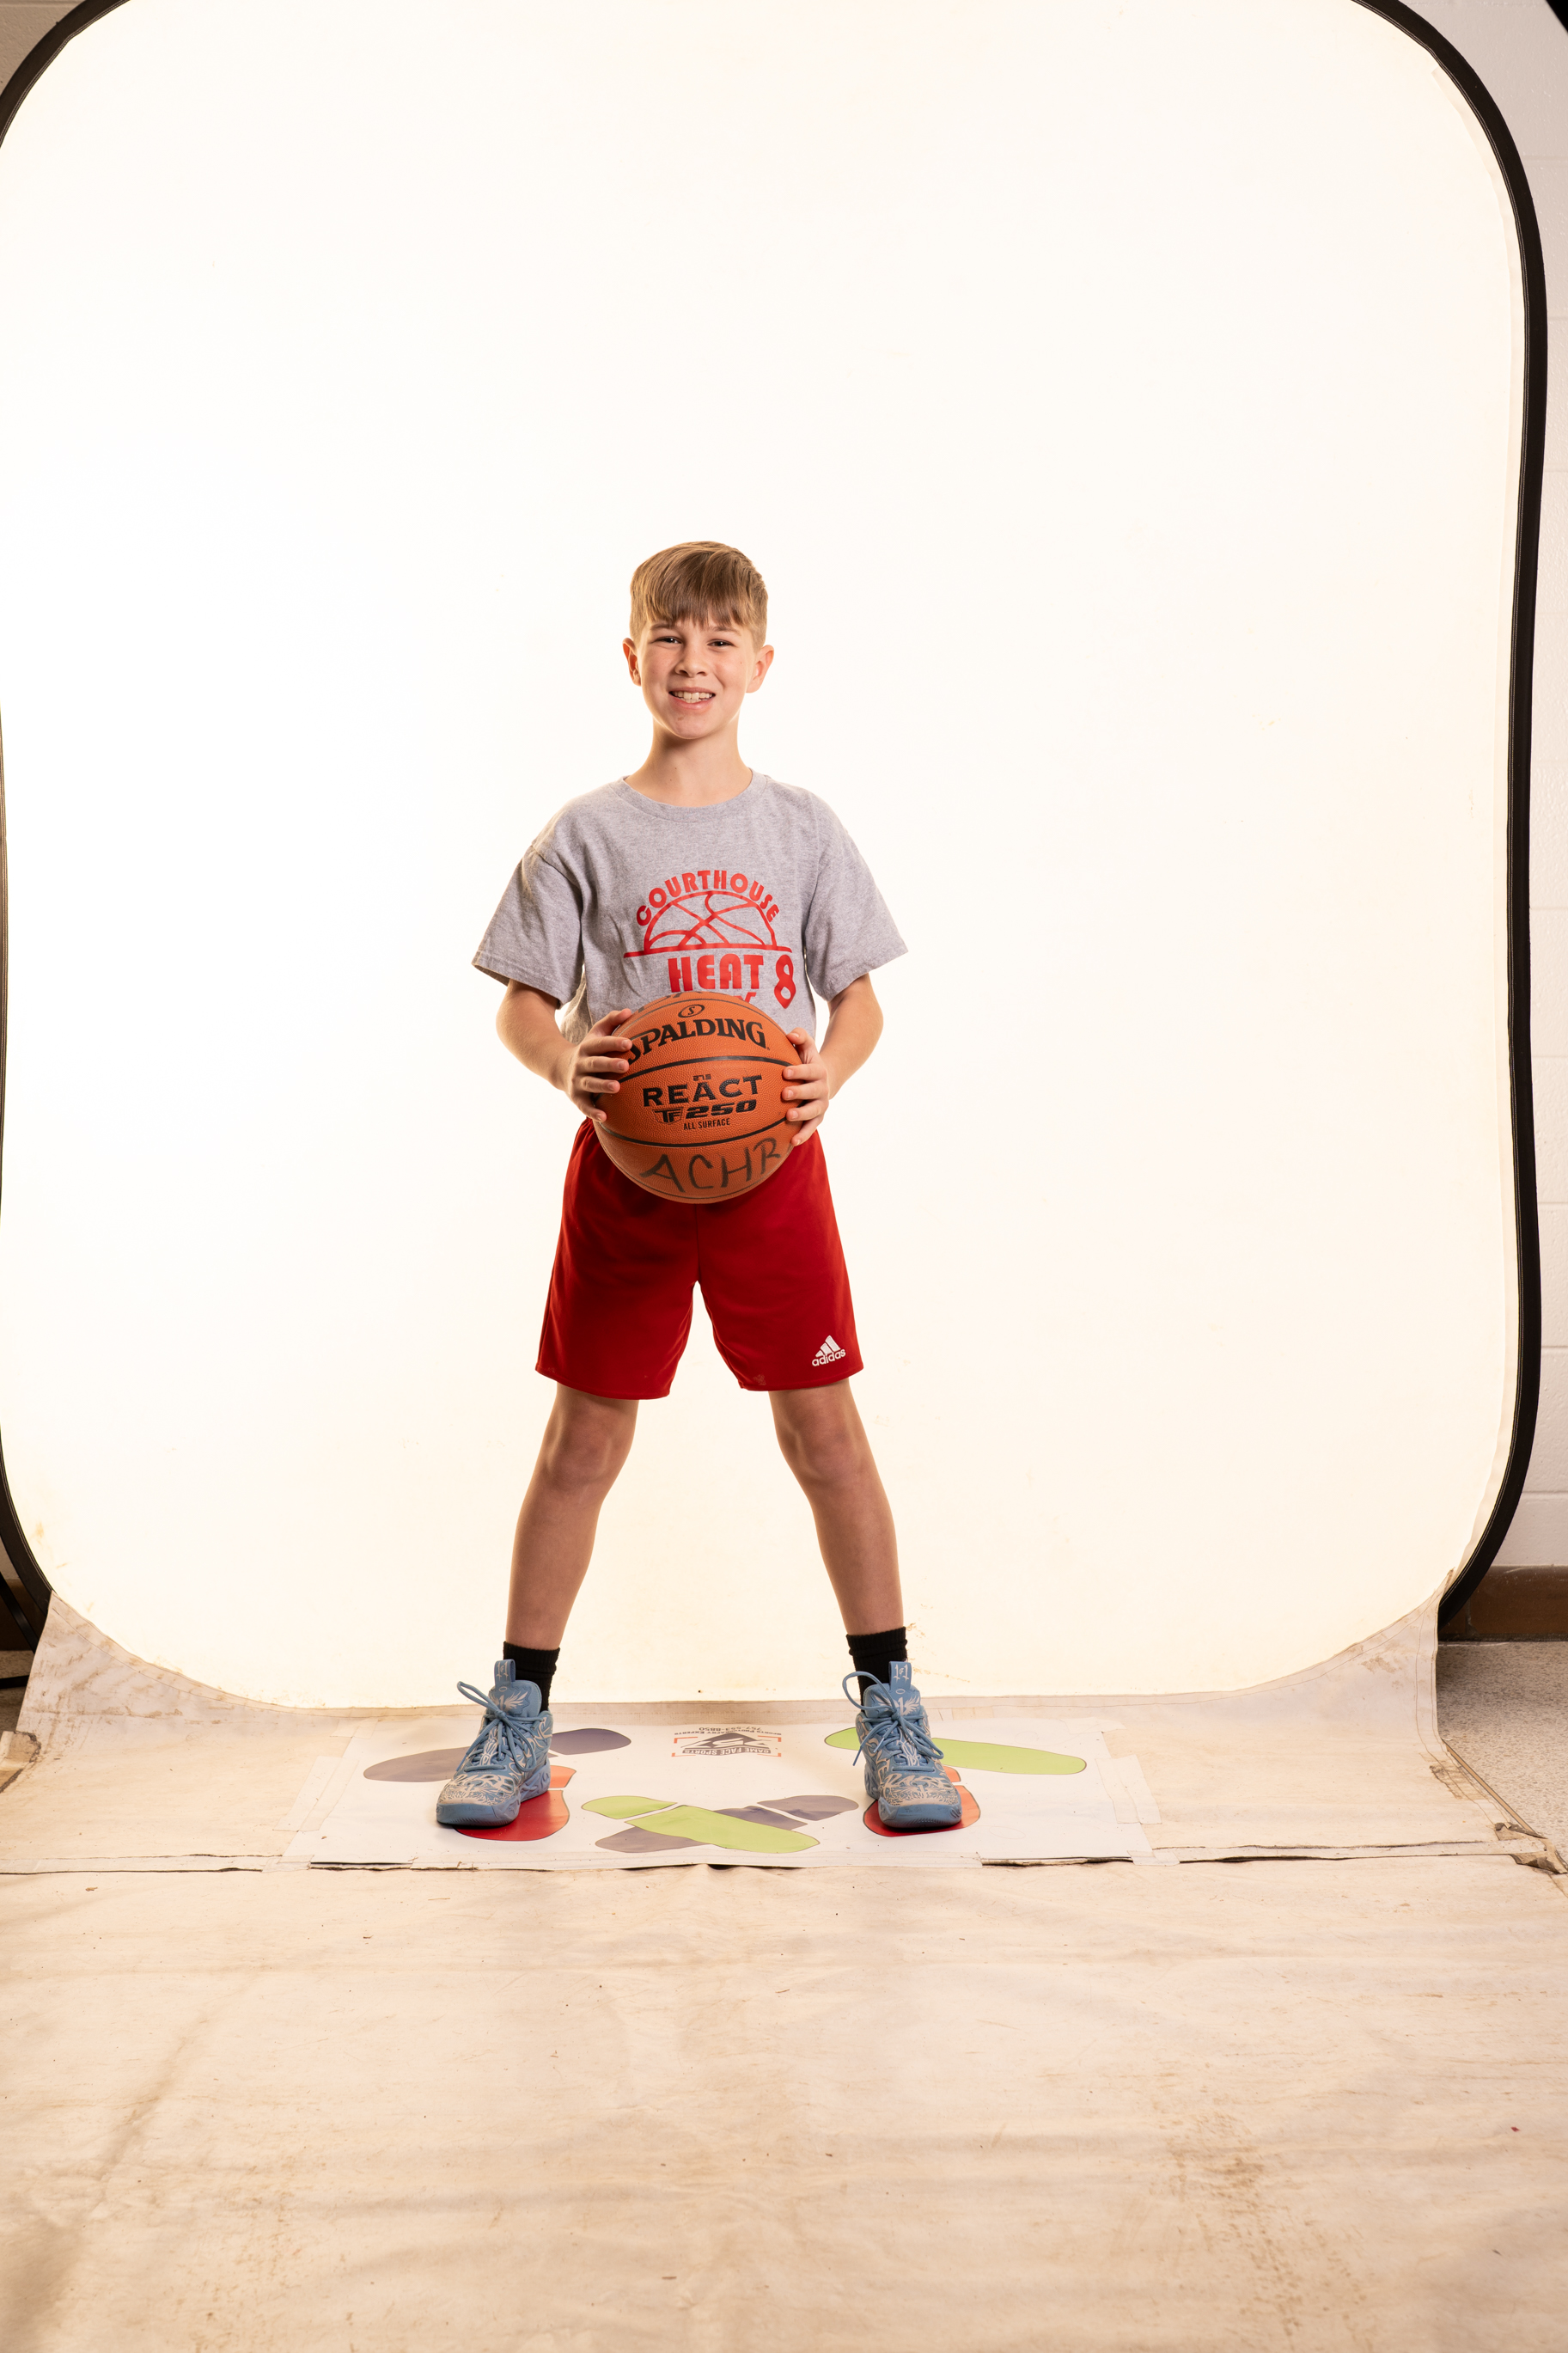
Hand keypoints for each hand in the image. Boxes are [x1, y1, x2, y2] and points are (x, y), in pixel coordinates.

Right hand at [561, 1008, 635, 1122]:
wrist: (560, 1068)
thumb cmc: (589, 1050)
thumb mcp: (596, 1034)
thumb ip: (611, 1021)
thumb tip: (629, 1011)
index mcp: (587, 1048)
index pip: (601, 1044)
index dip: (614, 1043)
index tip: (629, 1043)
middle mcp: (580, 1064)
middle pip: (595, 1064)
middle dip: (610, 1065)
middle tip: (626, 1066)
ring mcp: (577, 1081)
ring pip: (590, 1084)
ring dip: (602, 1086)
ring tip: (617, 1088)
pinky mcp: (576, 1098)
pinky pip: (584, 1106)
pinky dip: (593, 1112)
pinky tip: (605, 1117)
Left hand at [782, 1029, 832, 1147]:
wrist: (822, 1079)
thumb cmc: (806, 1060)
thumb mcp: (806, 1046)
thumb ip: (800, 1036)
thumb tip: (789, 1035)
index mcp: (819, 1071)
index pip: (809, 1071)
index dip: (798, 1071)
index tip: (784, 1071)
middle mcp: (822, 1089)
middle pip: (812, 1091)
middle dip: (799, 1092)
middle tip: (784, 1093)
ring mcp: (821, 1105)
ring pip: (814, 1111)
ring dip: (802, 1114)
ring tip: (789, 1116)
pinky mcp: (817, 1118)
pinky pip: (811, 1128)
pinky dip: (804, 1135)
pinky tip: (792, 1142)